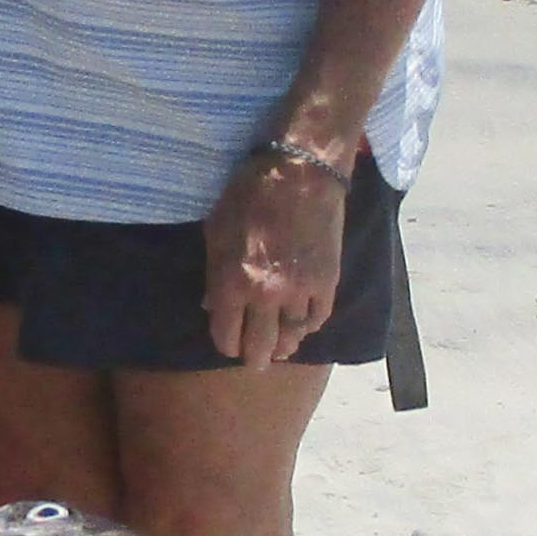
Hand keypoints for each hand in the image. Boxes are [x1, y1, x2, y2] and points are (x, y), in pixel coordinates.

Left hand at [202, 148, 347, 366]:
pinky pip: (318, 317)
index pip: (226, 336)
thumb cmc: (249, 193)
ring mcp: (298, 291)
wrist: (300, 172)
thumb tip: (209, 304)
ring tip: (281, 351)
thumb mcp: (216, 229)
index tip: (229, 345)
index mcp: (231, 282)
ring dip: (285, 347)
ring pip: (292, 337)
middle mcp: (265, 295)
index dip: (226, 345)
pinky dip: (310, 325)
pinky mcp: (327, 281)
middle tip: (256, 362)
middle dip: (255, 358)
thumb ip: (213, 272)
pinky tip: (304, 326)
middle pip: (260, 346)